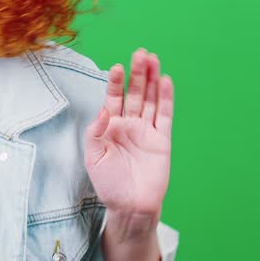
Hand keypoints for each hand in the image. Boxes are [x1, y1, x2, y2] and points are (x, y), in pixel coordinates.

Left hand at [84, 48, 174, 231]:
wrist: (130, 206)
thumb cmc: (109, 185)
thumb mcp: (93, 158)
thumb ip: (96, 132)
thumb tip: (103, 109)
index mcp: (110, 127)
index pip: (113, 98)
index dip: (115, 83)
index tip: (116, 68)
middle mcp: (129, 125)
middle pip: (135, 93)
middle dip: (137, 74)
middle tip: (140, 53)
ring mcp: (147, 131)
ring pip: (151, 100)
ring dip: (151, 80)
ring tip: (152, 59)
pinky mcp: (162, 140)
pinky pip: (165, 115)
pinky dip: (166, 98)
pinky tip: (165, 81)